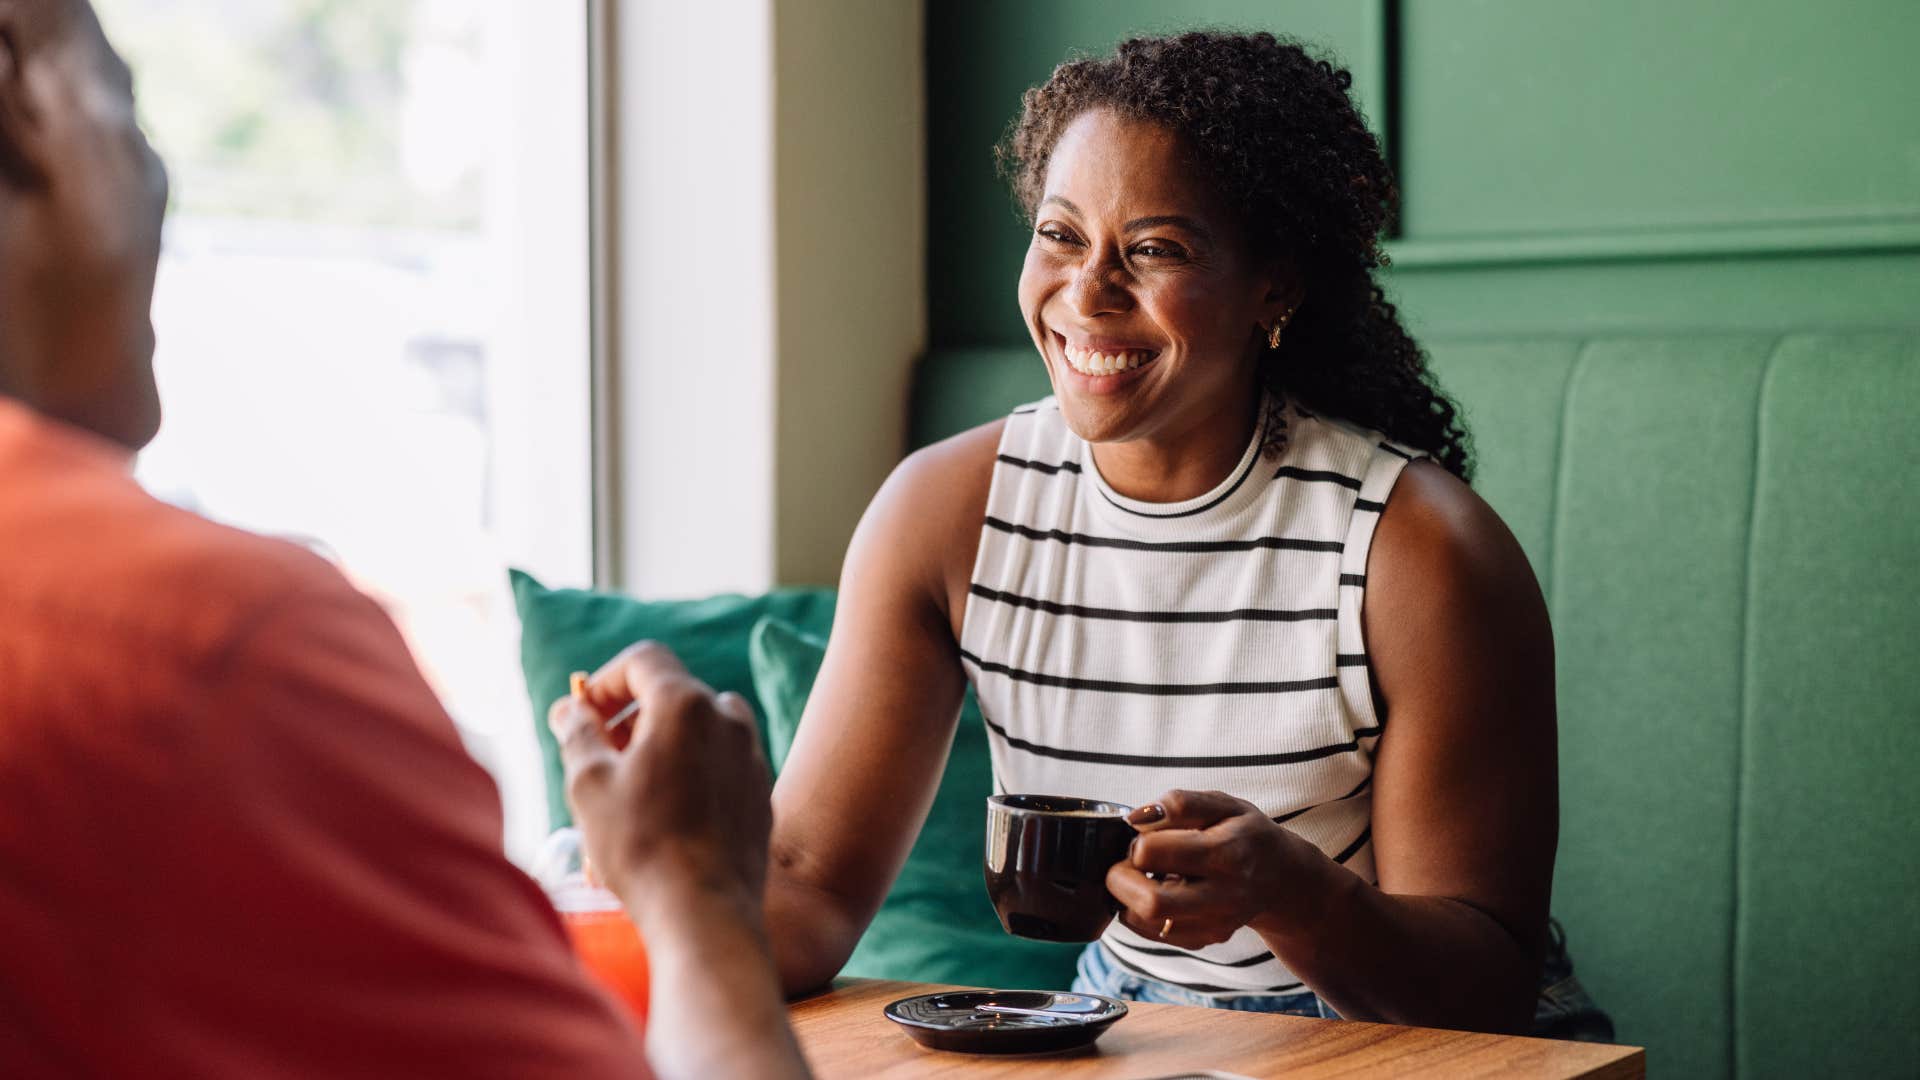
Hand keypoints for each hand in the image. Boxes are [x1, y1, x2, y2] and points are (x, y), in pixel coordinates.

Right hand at [548, 642, 772, 922]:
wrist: (706, 911)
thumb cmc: (640, 845)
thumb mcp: (589, 784)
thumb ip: (578, 733)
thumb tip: (569, 709)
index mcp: (686, 704)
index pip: (644, 660)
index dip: (605, 680)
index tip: (583, 713)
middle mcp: (728, 718)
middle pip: (673, 691)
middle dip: (630, 712)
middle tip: (599, 750)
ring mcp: (751, 754)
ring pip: (701, 725)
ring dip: (664, 738)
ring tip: (633, 779)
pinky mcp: (760, 790)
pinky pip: (721, 760)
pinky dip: (691, 766)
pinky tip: (667, 809)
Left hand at [1106, 789, 1312, 949]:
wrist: (1282, 878)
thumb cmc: (1246, 834)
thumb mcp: (1224, 804)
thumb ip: (1181, 803)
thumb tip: (1136, 818)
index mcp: (1226, 853)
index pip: (1153, 853)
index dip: (1136, 840)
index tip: (1141, 834)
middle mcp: (1223, 895)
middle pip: (1150, 902)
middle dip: (1120, 879)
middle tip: (1125, 862)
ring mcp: (1215, 923)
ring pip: (1147, 922)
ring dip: (1127, 898)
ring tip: (1140, 876)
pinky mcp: (1206, 939)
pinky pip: (1154, 934)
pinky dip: (1139, 913)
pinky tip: (1154, 891)